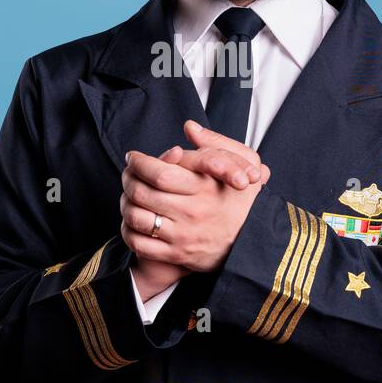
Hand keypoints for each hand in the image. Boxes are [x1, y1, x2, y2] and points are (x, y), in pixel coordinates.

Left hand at [120, 121, 270, 272]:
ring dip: (125, 204)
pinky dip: (128, 231)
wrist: (256, 242)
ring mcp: (183, 236)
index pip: (159, 173)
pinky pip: (139, 243)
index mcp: (205, 188)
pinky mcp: (177, 255)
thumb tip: (189, 128)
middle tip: (128, 174)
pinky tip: (133, 220)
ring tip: (128, 195)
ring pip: (136, 217)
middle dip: (127, 180)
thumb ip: (216, 143)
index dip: (139, 162)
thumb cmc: (246, 199)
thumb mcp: (244, 163)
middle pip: (141, 193)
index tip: (134, 157)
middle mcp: (192, 212)